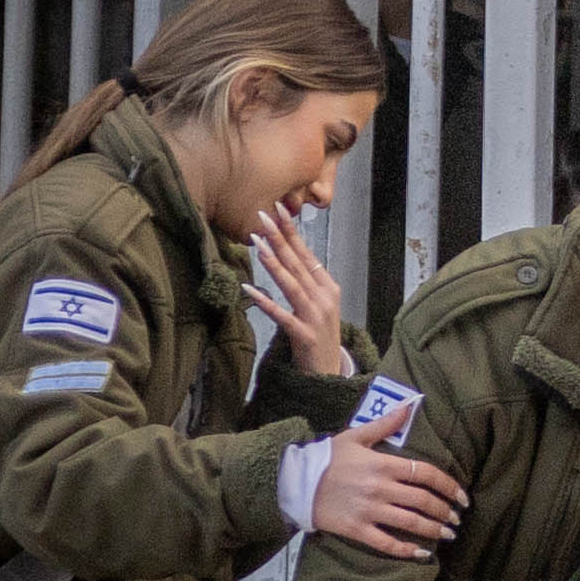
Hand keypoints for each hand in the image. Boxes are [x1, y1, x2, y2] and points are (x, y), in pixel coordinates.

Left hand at [248, 199, 358, 377]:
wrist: (329, 372)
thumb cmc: (318, 334)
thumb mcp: (317, 304)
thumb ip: (304, 281)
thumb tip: (285, 255)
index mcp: (328, 286)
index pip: (306, 253)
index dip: (291, 231)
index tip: (278, 208)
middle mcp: (325, 297)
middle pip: (298, 263)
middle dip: (280, 238)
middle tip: (263, 215)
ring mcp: (316, 316)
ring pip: (291, 284)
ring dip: (274, 262)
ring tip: (257, 243)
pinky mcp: (304, 334)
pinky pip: (282, 315)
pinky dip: (266, 301)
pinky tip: (250, 289)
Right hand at [304, 430, 465, 558]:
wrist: (294, 481)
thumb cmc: (327, 458)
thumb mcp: (355, 437)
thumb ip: (385, 424)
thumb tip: (409, 405)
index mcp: (383, 465)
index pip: (426, 474)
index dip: (449, 486)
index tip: (462, 497)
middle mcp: (380, 488)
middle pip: (423, 501)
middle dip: (445, 511)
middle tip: (456, 518)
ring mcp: (368, 510)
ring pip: (410, 523)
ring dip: (434, 530)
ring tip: (448, 533)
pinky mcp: (356, 529)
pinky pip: (386, 543)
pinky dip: (406, 551)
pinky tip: (422, 554)